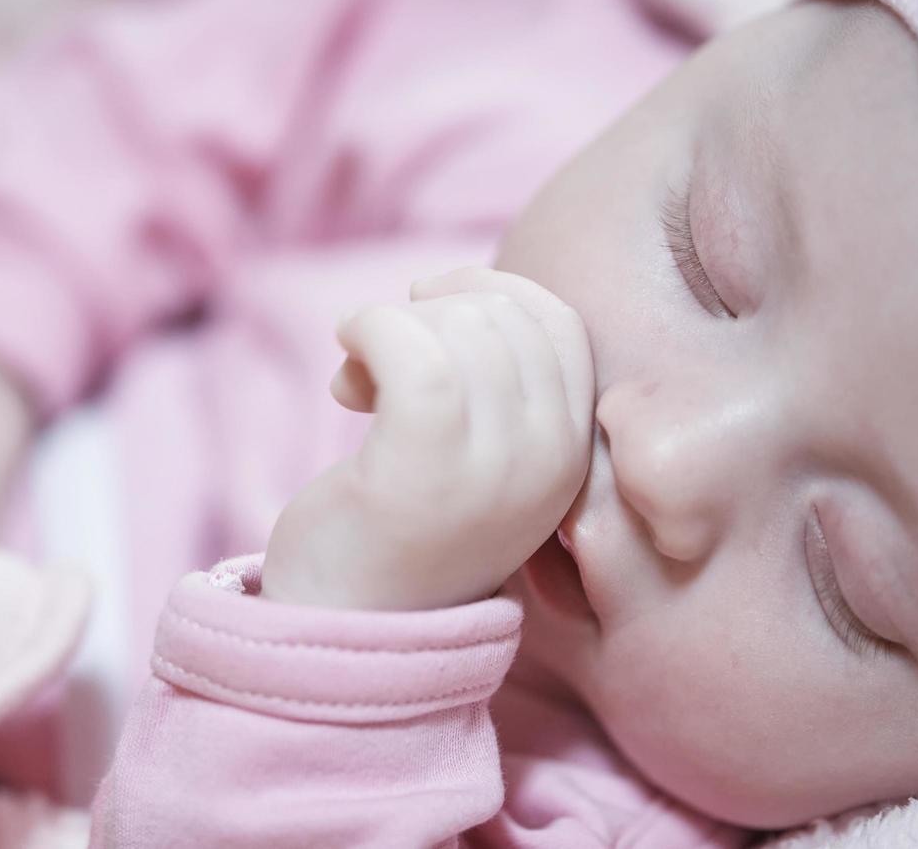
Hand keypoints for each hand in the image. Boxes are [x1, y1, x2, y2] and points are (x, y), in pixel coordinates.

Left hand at [261, 267, 594, 609]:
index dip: (494, 289)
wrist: (351, 628)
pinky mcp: (424, 468)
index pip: (561, 325)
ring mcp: (492, 468)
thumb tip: (448, 290)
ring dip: (390, 327)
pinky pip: (409, 347)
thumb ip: (492, 384)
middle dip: (431, 312)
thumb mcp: (477, 456)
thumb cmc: (405, 528)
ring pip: (456, 325)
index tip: (431, 301)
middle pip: (502, 316)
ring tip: (358, 379)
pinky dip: (369, 330)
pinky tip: (345, 365)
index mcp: (571, 455)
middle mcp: (548, 461)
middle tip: (380, 361)